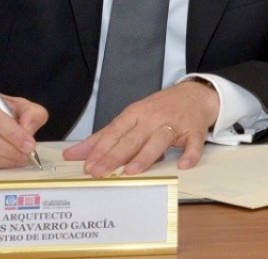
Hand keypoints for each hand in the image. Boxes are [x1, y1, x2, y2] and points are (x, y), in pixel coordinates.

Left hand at [63, 80, 219, 176]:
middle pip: (132, 138)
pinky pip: (193, 143)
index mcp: (135, 114)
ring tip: (132, 171)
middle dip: (115, 156)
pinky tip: (183, 165)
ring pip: (159, 140)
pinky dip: (190, 154)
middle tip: (99, 172)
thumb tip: (73, 154)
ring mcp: (174, 124)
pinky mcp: (194, 130)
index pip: (114, 132)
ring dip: (146, 155)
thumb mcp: (130, 117)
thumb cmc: (159, 109)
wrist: (194, 94)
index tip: (87, 165)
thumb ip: (103, 137)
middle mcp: (153, 118)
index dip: (100, 149)